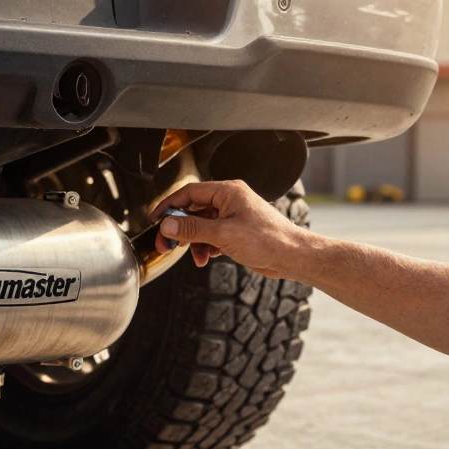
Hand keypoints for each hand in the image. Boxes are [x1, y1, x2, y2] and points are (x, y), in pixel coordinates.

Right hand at [149, 180, 311, 277]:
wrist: (292, 256)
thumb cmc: (268, 240)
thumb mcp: (223, 234)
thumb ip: (192, 229)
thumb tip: (167, 226)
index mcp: (227, 191)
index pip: (189, 193)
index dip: (169, 206)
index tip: (156, 219)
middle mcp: (229, 201)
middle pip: (193, 211)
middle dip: (180, 229)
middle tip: (167, 243)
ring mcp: (233, 216)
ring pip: (201, 226)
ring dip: (194, 243)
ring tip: (196, 256)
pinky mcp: (236, 232)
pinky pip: (211, 236)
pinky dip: (206, 247)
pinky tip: (208, 258)